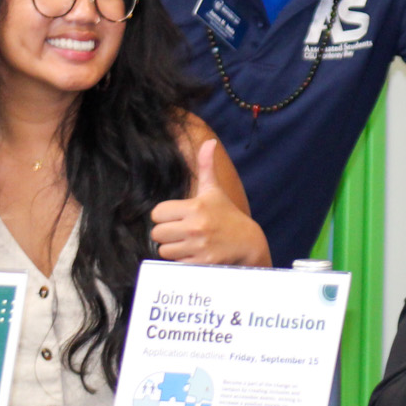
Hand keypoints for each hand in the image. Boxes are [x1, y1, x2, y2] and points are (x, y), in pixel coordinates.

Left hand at [150, 140, 270, 266]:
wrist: (248, 243)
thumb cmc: (227, 215)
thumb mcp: (215, 190)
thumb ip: (207, 166)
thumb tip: (209, 141)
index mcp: (196, 206)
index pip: (157, 213)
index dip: (165, 216)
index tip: (178, 217)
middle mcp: (196, 225)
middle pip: (157, 233)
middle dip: (167, 234)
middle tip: (182, 232)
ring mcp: (199, 245)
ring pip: (164, 250)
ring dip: (173, 249)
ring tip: (189, 243)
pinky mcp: (201, 262)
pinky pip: (175, 263)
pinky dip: (181, 261)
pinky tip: (194, 254)